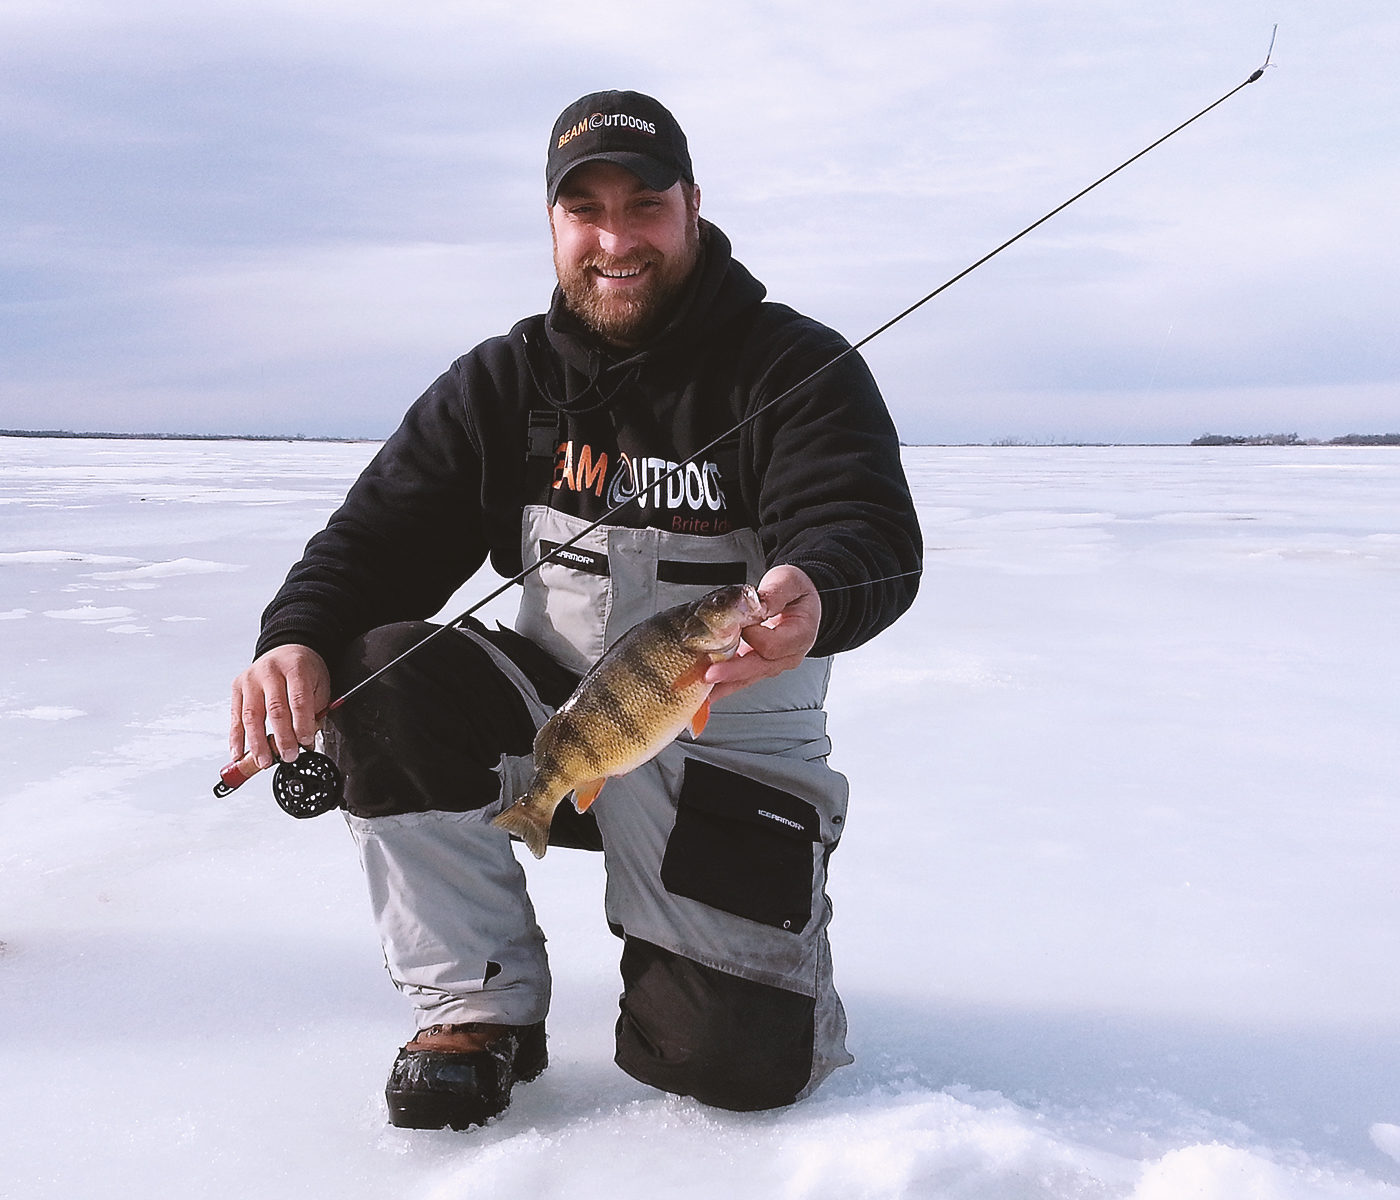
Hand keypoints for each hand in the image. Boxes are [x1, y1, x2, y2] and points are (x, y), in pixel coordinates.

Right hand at [229, 644, 330, 768]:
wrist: (285, 649)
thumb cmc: (302, 668)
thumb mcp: (319, 684)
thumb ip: (315, 710)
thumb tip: (306, 740)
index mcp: (295, 668)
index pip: (298, 701)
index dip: (302, 725)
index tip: (306, 743)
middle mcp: (270, 672)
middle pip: (274, 710)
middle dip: (282, 738)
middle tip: (288, 756)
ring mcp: (250, 680)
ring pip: (252, 716)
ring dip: (257, 743)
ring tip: (265, 761)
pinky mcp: (237, 688)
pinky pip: (235, 717)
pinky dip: (236, 738)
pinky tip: (239, 753)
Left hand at [704, 564, 820, 702]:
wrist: (801, 602)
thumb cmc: (796, 593)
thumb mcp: (789, 582)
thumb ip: (774, 593)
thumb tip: (756, 603)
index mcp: (800, 634)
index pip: (774, 644)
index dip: (754, 636)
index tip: (738, 624)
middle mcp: (788, 654)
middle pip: (759, 667)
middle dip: (733, 672)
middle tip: (710, 673)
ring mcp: (773, 663)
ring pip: (748, 678)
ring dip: (724, 684)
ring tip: (702, 690)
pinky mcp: (758, 666)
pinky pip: (741, 679)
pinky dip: (723, 686)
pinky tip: (707, 692)